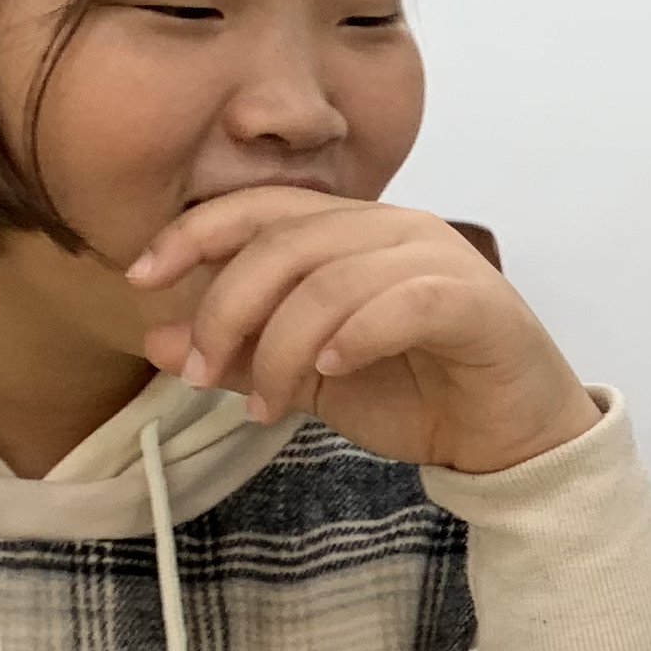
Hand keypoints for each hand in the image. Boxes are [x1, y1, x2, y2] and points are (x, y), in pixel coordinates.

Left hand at [127, 192, 597, 475]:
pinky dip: (355, 336)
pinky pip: (401, 303)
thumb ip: (244, 354)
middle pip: (287, 243)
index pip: (264, 209)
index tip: (139, 276)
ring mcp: (440, 259)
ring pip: (333, 280)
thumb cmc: (418, 396)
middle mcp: (396, 228)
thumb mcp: (310, 378)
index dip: (195, 233)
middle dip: (228, 309)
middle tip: (203, 374)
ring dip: (283, 346)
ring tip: (266, 405)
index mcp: (355, 231)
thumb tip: (159, 339)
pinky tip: (330, 372)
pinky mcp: (476, 301)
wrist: (510, 441)